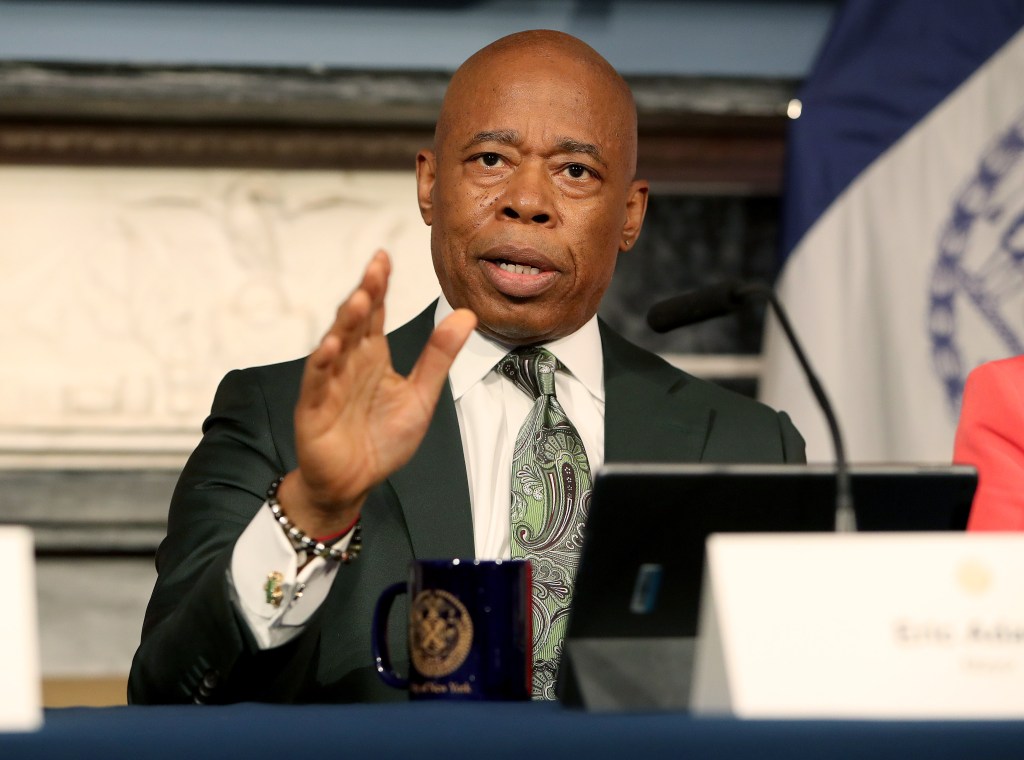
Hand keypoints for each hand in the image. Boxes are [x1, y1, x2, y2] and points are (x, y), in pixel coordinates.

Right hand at [277, 250, 475, 536]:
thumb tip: (467, 314)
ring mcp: (329, 383)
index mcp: (372, 355)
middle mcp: (349, 362)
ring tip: (359, 300)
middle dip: (364, 293)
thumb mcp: (421, 395)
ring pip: (335, 345)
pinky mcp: (314, 409)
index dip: (378, 285)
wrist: (354, 481)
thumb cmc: (382, 438)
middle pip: (355, 321)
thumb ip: (439, 356)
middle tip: (376, 267)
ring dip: (345, 323)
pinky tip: (331, 346)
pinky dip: (323, 364)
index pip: (375, 313)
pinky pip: (317, 382)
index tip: (384, 256)